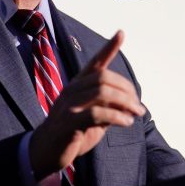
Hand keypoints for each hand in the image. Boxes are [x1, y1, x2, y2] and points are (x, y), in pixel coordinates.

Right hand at [29, 30, 145, 178]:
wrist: (45, 152)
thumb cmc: (72, 133)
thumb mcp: (93, 117)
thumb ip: (109, 107)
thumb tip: (132, 104)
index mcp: (77, 86)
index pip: (95, 62)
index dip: (108, 47)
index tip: (121, 33)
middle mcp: (72, 90)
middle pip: (104, 78)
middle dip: (126, 90)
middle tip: (139, 108)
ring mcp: (68, 105)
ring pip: (102, 93)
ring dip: (125, 103)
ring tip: (136, 115)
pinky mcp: (68, 122)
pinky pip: (96, 113)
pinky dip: (116, 117)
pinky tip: (125, 123)